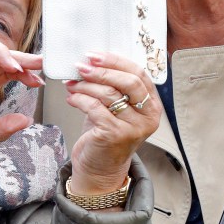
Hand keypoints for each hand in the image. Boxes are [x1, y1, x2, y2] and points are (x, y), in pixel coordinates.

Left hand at [63, 52, 161, 197]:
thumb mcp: (116, 108)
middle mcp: (148, 117)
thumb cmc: (106, 133)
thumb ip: (114, 87)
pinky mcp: (115, 135)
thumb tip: (92, 60)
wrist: (100, 169)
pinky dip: (80, 99)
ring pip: (109, 94)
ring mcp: (133, 128)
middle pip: (128, 82)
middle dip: (102, 71)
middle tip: (81, 66)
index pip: (139, 74)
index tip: (95, 55)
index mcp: (152, 105)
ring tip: (72, 83)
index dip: (116, 61)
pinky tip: (71, 98)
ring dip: (86, 85)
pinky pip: (95, 108)